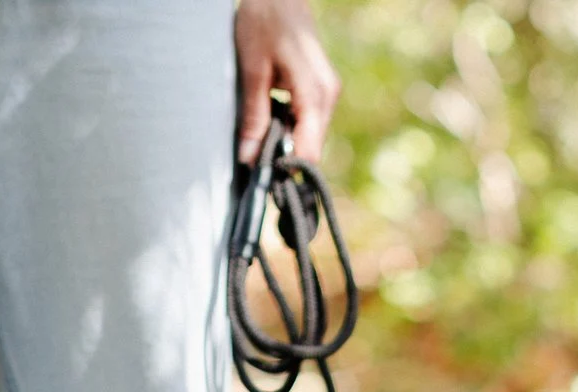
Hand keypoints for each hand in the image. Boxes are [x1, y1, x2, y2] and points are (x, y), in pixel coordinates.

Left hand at [235, 0, 339, 165]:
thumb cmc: (264, 21)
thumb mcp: (252, 69)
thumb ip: (254, 116)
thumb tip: (249, 158)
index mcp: (315, 93)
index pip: (310, 150)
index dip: (290, 171)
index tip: (267, 184)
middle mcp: (328, 96)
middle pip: (312, 146)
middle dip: (287, 160)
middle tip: (256, 169)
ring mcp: (327, 92)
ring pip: (310, 135)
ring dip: (288, 145)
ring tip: (260, 149)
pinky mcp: (320, 89)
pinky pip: (308, 121)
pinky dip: (291, 130)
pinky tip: (271, 128)